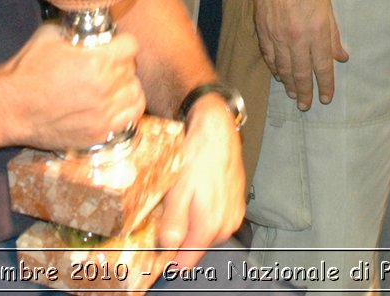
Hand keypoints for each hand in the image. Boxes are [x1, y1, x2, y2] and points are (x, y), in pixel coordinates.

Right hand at [1, 24, 145, 152]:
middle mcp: (104, 88)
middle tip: (108, 64)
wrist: (10, 108)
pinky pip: (130, 117)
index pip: (131, 45)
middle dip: (121, 63)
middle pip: (132, 68)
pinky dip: (127, 108)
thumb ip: (77, 27)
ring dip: (126, 85)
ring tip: (113, 84)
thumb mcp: (50, 35)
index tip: (115, 44)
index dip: (122, 42)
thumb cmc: (27, 70)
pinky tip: (115, 103)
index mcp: (95, 61)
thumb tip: (90, 21)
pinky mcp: (99, 133)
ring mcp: (103, 114)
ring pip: (135, 93)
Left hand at [154, 96, 244, 270]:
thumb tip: (167, 247)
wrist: (218, 129)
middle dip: (178, 240)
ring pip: (205, 233)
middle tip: (161, 221)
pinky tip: (193, 197)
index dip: (169, 260)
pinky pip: (215, 219)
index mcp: (210, 224)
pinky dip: (202, 214)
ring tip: (177, 204)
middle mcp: (226, 224)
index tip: (154, 255)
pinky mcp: (236, 204)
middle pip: (195, 247)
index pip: (188, 260)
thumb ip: (173, 221)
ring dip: (191, 226)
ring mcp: (233, 214)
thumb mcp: (178, 187)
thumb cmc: (198, 153)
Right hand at [248, 0, 346, 109]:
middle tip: (307, 105)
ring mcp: (277, 34)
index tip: (326, 98)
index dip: (325, 85)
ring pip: (283, 67)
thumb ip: (333, 35)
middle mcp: (297, 37)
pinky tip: (278, 75)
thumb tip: (341, 57)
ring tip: (294, 94)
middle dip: (305, 92)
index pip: (322, 67)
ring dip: (289, 84)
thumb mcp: (328, 7)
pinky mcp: (263, 29)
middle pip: (301, 72)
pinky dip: (274, 68)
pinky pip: (269, 55)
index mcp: (317, 31)